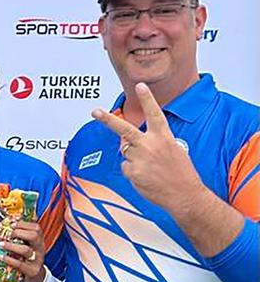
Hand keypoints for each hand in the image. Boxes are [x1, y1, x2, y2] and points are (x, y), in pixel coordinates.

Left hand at [0, 221, 45, 281]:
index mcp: (38, 241)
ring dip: (12, 246)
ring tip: (2, 244)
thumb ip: (21, 235)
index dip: (24, 223)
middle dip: (19, 232)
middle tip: (9, 234)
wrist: (36, 277)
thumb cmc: (28, 258)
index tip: (13, 223)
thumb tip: (9, 221)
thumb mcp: (28, 245)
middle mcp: (39, 249)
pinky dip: (10, 260)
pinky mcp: (32, 271)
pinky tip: (2, 257)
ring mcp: (36, 260)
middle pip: (34, 236)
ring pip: (26, 250)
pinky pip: (20, 264)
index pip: (36, 228)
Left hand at [92, 82, 205, 213]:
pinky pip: (125, 167)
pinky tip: (146, 177)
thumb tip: (128, 142)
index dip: (147, 99)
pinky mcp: (133, 172)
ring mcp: (140, 159)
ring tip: (150, 167)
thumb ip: (152, 142)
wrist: (185, 195)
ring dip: (133, 156)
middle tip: (95, 112)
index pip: (154, 114)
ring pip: (125, 151)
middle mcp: (150, 145)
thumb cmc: (180, 173)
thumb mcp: (173, 150)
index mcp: (164, 137)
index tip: (140, 86)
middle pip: (125, 129)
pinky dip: (133, 171)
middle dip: (108, 120)